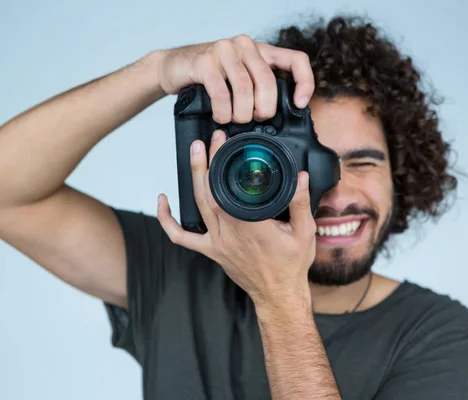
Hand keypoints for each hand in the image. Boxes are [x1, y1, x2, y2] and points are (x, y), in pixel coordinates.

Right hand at [155, 34, 314, 123]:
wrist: (174, 66)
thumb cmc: (209, 77)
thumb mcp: (239, 79)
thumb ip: (258, 88)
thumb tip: (276, 116)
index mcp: (261, 50)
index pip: (296, 60)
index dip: (304, 82)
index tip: (299, 104)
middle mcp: (245, 45)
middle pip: (268, 82)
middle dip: (264, 109)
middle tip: (255, 119)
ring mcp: (224, 51)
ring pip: (245, 89)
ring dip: (241, 113)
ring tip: (234, 121)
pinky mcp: (204, 61)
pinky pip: (221, 92)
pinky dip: (223, 111)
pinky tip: (220, 117)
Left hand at [157, 130, 316, 305]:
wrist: (278, 295)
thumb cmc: (290, 267)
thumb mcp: (305, 232)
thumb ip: (300, 203)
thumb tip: (301, 177)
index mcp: (250, 226)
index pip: (228, 189)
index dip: (221, 163)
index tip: (223, 143)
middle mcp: (229, 233)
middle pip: (208, 193)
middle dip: (204, 163)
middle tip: (206, 141)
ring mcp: (217, 242)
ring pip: (197, 206)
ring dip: (193, 178)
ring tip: (194, 155)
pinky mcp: (211, 251)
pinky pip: (181, 237)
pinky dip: (167, 220)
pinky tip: (162, 201)